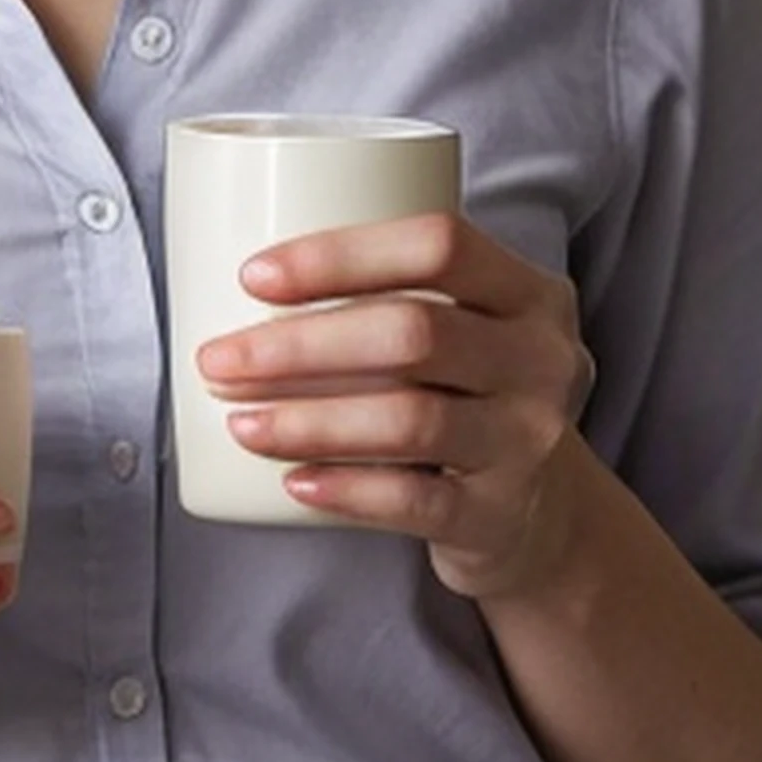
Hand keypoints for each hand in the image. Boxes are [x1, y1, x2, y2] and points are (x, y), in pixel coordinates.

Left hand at [194, 213, 594, 603]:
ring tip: (239, 421)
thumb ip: (387, 297)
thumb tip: (230, 287)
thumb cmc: (468, 397)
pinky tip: (293, 482)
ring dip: (308, 419)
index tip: (253, 277)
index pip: (439, 246)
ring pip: (410, 419)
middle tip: (218, 360)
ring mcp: (527, 441)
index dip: (340, 255)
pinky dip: (347, 490)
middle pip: (413, 333)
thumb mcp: (465, 331)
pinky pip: (415, 501)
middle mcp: (541, 361)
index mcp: (529, 294)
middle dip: (299, 344)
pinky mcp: (499, 515)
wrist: (543, 513)